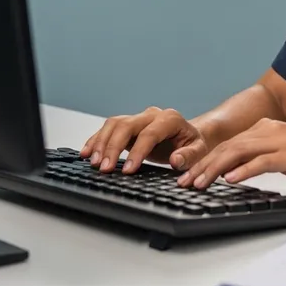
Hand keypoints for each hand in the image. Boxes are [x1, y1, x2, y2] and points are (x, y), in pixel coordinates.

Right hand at [80, 106, 209, 173]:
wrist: (189, 136)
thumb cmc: (193, 144)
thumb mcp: (199, 151)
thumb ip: (189, 156)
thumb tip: (176, 160)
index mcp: (170, 119)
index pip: (150, 133)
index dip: (138, 151)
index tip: (128, 170)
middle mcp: (152, 115)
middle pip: (127, 125)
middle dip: (113, 147)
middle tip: (105, 168)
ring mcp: (138, 119)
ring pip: (114, 124)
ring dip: (101, 143)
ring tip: (94, 163)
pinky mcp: (128, 127)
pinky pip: (108, 129)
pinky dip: (96, 140)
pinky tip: (87, 153)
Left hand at [176, 118, 285, 188]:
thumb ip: (263, 156)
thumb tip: (239, 170)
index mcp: (267, 127)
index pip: (230, 143)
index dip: (207, 159)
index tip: (191, 174)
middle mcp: (270, 130)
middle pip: (229, 146)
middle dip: (204, 164)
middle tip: (186, 181)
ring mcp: (280, 141)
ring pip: (239, 151)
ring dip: (216, 168)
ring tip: (200, 182)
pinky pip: (261, 161)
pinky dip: (243, 169)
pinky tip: (230, 179)